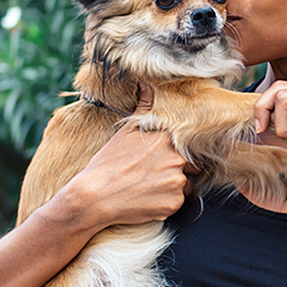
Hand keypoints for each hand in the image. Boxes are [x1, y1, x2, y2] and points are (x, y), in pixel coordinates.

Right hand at [55, 84, 189, 227]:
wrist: (94, 196)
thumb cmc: (107, 163)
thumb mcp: (126, 131)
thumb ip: (143, 106)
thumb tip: (146, 83)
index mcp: (167, 138)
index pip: (187, 144)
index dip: (178, 151)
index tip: (163, 157)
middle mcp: (177, 158)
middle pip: (191, 165)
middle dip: (177, 169)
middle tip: (152, 174)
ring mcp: (177, 182)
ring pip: (185, 184)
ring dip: (172, 186)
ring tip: (147, 187)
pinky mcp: (174, 204)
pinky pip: (177, 202)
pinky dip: (166, 203)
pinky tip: (146, 200)